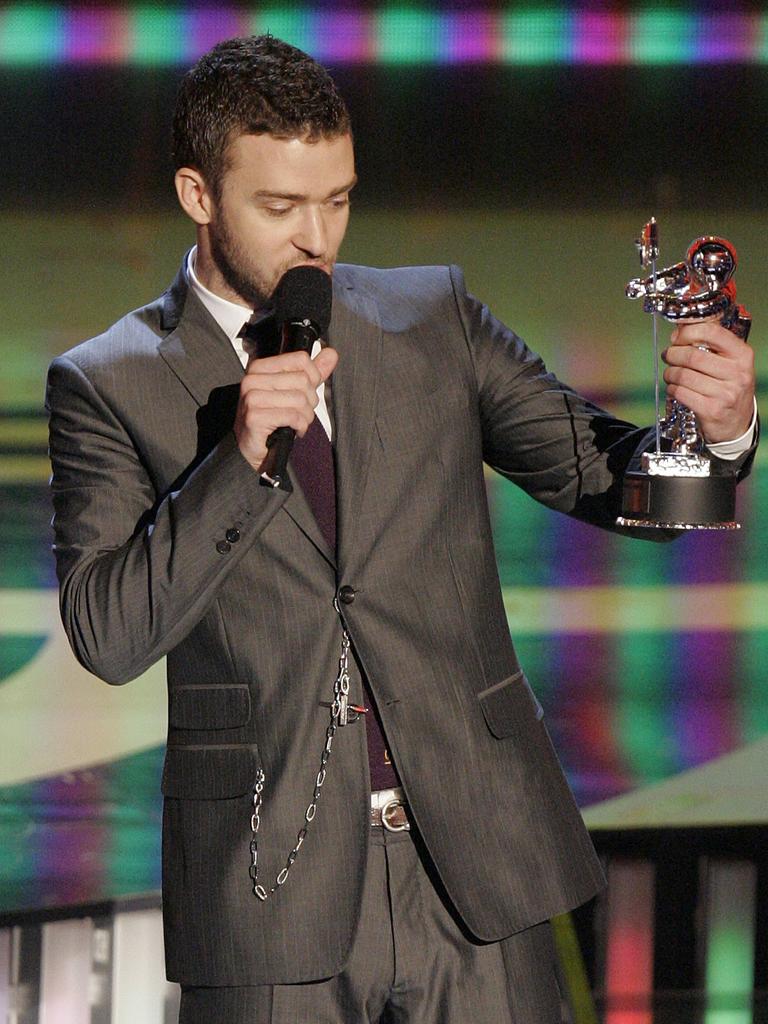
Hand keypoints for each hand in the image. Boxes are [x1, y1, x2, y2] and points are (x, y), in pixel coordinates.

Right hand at [234, 347, 338, 470]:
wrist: (249, 448)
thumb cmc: (270, 421)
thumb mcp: (293, 392)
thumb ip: (312, 373)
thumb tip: (330, 354)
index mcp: (260, 368)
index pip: (300, 359)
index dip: (312, 378)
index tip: (306, 393)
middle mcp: (252, 379)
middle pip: (303, 381)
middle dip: (309, 402)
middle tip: (300, 413)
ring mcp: (252, 398)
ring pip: (300, 400)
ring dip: (305, 417)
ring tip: (297, 422)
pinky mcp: (255, 417)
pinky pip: (292, 416)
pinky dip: (299, 426)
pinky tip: (293, 429)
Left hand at [662, 320, 754, 442]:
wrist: (737, 422)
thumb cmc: (729, 388)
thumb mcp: (730, 363)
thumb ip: (711, 346)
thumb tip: (679, 330)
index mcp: (742, 355)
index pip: (712, 332)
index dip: (688, 332)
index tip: (677, 337)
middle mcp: (737, 373)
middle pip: (692, 355)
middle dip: (673, 354)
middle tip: (668, 355)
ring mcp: (725, 393)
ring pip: (683, 375)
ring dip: (670, 373)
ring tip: (670, 374)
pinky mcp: (711, 410)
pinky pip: (681, 393)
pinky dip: (672, 389)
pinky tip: (675, 388)